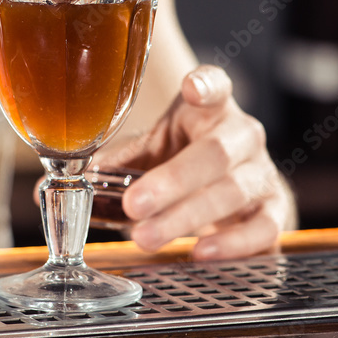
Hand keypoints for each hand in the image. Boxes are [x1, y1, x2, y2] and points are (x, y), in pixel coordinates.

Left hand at [93, 65, 294, 259]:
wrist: (228, 186)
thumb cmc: (184, 160)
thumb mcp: (150, 153)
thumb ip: (115, 166)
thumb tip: (61, 188)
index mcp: (209, 108)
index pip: (215, 85)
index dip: (205, 85)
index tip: (192, 88)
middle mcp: (242, 134)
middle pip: (215, 153)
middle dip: (171, 181)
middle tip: (133, 204)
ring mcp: (263, 171)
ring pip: (234, 192)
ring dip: (186, 217)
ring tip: (145, 236)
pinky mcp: (276, 208)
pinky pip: (264, 227)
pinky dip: (233, 243)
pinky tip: (200, 253)